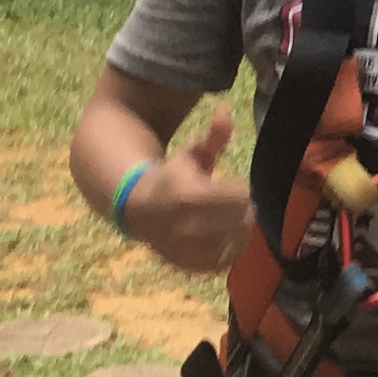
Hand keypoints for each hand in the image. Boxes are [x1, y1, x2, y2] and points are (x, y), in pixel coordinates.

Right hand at [116, 107, 251, 274]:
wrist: (135, 207)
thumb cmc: (171, 175)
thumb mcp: (190, 153)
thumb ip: (212, 136)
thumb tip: (224, 110)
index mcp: (187, 195)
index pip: (239, 198)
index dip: (243, 191)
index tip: (239, 187)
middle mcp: (185, 227)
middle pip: (241, 222)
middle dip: (243, 211)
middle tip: (236, 204)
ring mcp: (185, 251)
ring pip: (236, 244)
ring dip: (238, 230)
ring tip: (228, 219)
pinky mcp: (187, 266)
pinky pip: (223, 262)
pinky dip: (228, 249)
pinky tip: (221, 236)